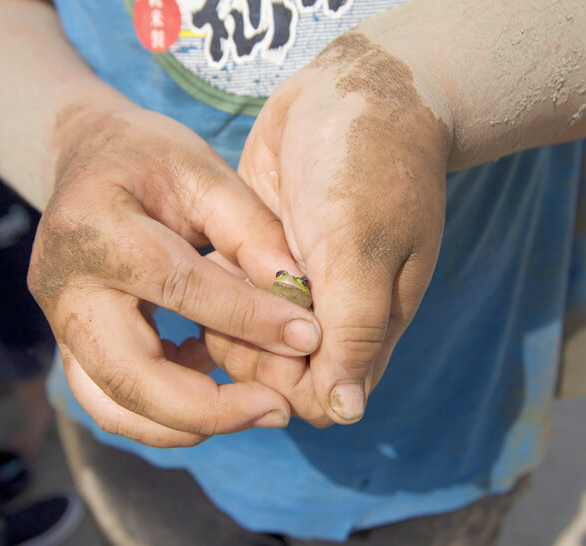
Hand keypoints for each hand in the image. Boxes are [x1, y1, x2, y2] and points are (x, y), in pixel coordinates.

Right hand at [27, 107, 320, 446]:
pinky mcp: (70, 344)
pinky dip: (167, 408)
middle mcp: (64, 287)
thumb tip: (301, 302)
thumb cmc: (147, 156)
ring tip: (254, 409)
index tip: (308, 337)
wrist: (85, 159)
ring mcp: (58, 324)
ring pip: (114, 407)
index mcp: (96, 227)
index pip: (178, 287)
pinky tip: (211, 375)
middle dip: (209, 409)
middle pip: (129, 377)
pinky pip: (114, 400)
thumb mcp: (202, 173)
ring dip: (186, 424)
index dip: (248, 317)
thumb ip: (250, 233)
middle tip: (276, 410)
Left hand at [206, 33, 450, 426]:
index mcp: (368, 324)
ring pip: (244, 337)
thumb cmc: (367, 169)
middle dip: (247, 347)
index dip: (286, 383)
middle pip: (274, 373)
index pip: (319, 395)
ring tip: (228, 264)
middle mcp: (330, 315)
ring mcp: (294, 286)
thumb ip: (355, 331)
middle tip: (240, 292)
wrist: (353, 92)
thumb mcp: (363, 249)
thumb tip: (346, 413)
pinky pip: (228, 294)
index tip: (266, 341)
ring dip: (226, 314)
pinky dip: (217, 282)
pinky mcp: (261, 255)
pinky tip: (216, 252)